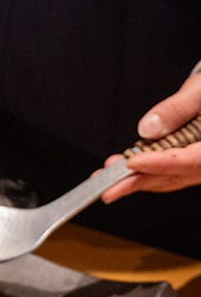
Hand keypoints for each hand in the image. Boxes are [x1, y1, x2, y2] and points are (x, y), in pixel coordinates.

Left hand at [102, 72, 200, 202]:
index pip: (191, 161)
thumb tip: (148, 128)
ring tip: (105, 177)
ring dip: (136, 180)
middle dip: (138, 181)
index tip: (133, 163)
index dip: (161, 164)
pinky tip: (123, 168)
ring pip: (169, 178)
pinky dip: (145, 172)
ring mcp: (200, 164)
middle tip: (107, 188)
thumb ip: (178, 108)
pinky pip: (169, 172)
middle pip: (175, 176)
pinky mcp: (190, 163)